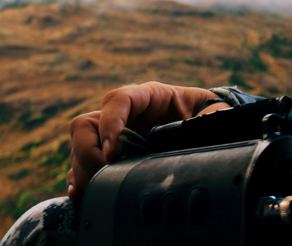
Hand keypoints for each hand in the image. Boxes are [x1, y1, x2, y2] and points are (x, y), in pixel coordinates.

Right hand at [66, 82, 230, 200]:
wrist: (206, 127)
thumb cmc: (207, 115)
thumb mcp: (214, 112)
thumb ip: (212, 117)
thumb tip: (207, 126)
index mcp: (148, 97)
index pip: (117, 99)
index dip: (111, 123)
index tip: (114, 152)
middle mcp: (124, 114)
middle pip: (85, 124)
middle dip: (88, 151)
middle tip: (106, 171)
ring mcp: (112, 135)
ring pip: (80, 146)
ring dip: (83, 169)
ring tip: (100, 187)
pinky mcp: (108, 156)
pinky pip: (80, 165)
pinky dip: (78, 179)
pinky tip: (84, 194)